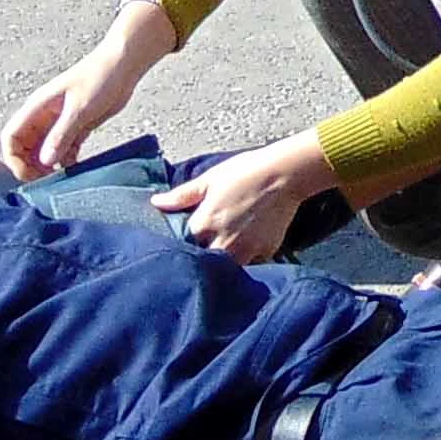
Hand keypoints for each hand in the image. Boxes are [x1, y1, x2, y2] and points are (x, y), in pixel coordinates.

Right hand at [9, 2, 173, 173]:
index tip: (30, 175)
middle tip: (47, 182)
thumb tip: (44, 161)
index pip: (11, 137)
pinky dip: (66, 162)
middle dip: (31, 167)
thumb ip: (61, 135)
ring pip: (44, 151)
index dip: (14, 159)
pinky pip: (64, 150)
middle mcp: (44, 117)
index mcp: (37, 107)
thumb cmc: (99, 77)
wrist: (124, 64)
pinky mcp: (77, 127)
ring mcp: (60, 122)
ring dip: (48, 167)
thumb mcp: (80, 108)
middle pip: (25, 148)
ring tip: (61, 180)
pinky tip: (76, 170)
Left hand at [156, 136, 333, 262]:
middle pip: (205, 262)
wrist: (285, 174)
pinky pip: (251, 264)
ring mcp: (246, 250)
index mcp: (204, 225)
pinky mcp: (265, 252)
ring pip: (227, 267)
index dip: (182, 246)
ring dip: (223, 262)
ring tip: (224, 250)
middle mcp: (223, 242)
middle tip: (203, 250)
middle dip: (202, 258)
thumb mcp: (209, 179)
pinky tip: (246, 246)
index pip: (184, 247)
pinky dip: (246, 259)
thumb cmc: (245, 172)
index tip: (183, 243)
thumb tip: (156, 203)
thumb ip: (181, 196)